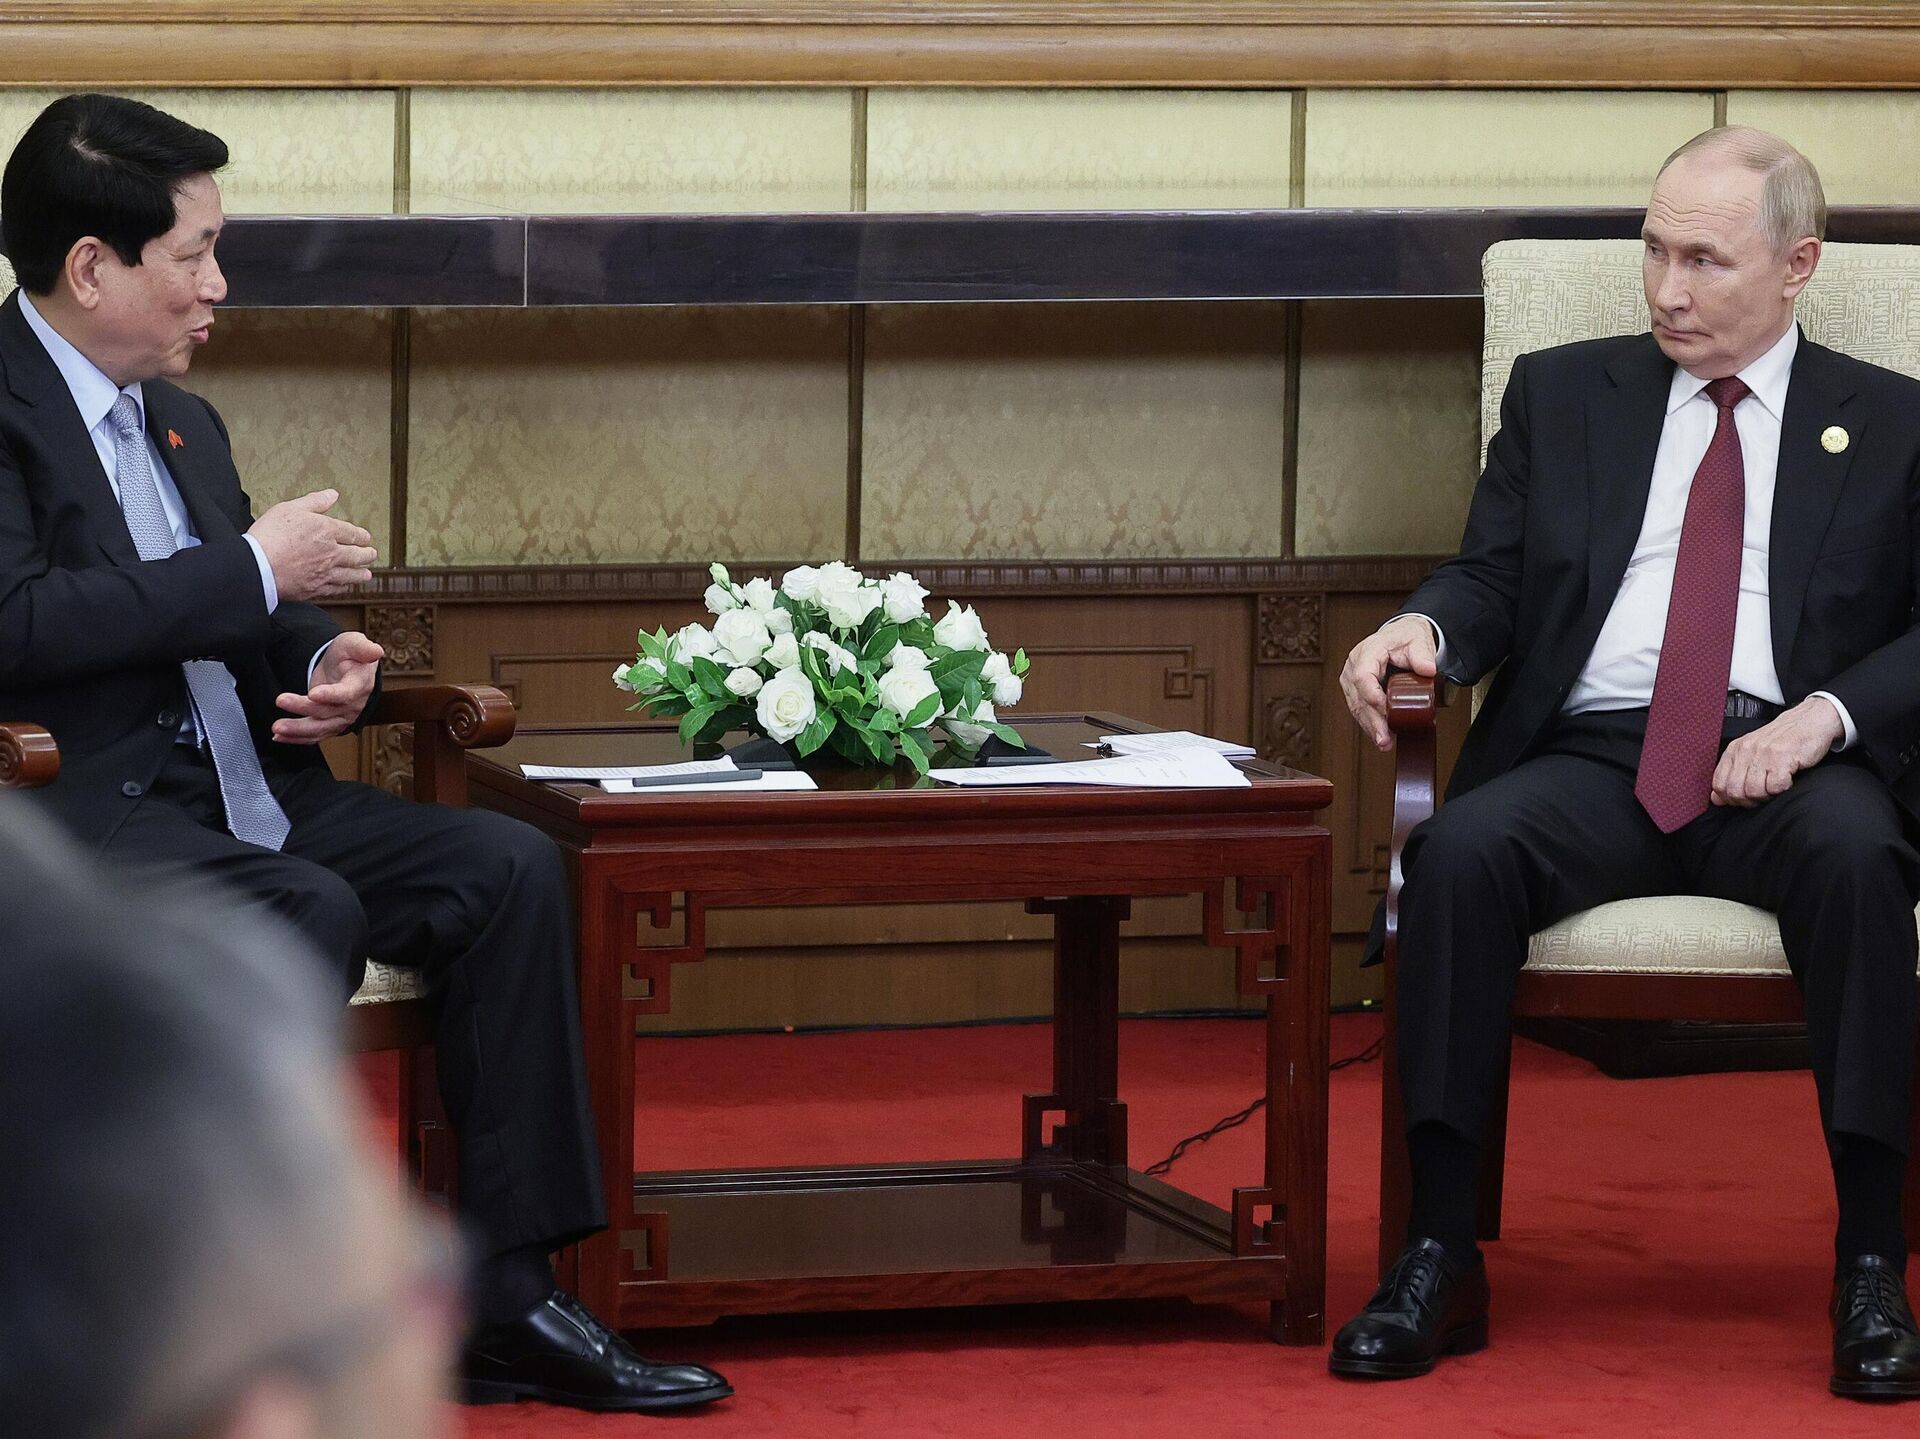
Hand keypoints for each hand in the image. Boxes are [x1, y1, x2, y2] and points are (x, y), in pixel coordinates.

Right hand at [248, 489, 377, 601]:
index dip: (361, 535)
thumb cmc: (270, 536)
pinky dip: (345, 587)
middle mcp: (331, 553)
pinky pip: (336, 589)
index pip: (352, 533)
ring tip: (367, 574)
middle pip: (357, 555)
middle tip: (372, 555)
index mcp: (326, 531)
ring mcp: (325, 573)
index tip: (366, 538)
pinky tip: (346, 586)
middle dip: (367, 555)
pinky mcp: (316, 588)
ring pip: (351, 574)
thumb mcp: (290, 509)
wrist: (258, 567)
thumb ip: (314, 502)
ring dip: (361, 574)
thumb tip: (332, 495)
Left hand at [273, 631, 383, 743]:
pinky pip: (314, 736)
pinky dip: (296, 738)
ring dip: (297, 730)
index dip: (331, 695)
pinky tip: (279, 737)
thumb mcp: (354, 644)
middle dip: (303, 708)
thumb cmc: (350, 656)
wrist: (347, 670)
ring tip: (277, 727)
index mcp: (360, 685)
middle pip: (327, 711)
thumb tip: (376, 651)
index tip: (313, 693)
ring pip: (319, 728)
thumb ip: (363, 647)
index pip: (346, 694)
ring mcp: (342, 719)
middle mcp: (353, 706)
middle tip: (281, 700)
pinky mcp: (330, 726)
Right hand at [1340, 615, 1439, 751]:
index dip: (1371, 695)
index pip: (1362, 676)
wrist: (1400, 637)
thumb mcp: (1418, 640)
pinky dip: (1370, 724)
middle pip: (1357, 696)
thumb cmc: (1406, 638)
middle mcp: (1354, 666)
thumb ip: (1422, 654)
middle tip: (1384, 737)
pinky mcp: (1356, 691)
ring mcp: (1352, 680)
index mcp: (1367, 651)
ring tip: (1383, 742)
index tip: (1384, 709)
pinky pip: (1360, 709)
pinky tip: (1380, 736)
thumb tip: (1427, 669)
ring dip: (1370, 726)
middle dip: (1372, 719)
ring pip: (1356, 707)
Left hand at [1709, 696, 1843, 806]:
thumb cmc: (1781, 740)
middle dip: (1749, 801)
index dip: (1730, 798)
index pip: (1719, 784)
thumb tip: (1717, 799)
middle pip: (1735, 791)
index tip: (1743, 799)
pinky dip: (1783, 789)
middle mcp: (1746, 750)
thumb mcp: (1751, 752)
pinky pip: (1776, 787)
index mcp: (1734, 750)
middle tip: (1762, 795)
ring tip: (1775, 786)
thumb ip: (1732, 773)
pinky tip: (1787, 779)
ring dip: (1767, 796)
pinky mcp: (1783, 758)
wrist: (1809, 721)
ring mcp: (1764, 754)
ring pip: (1754, 791)